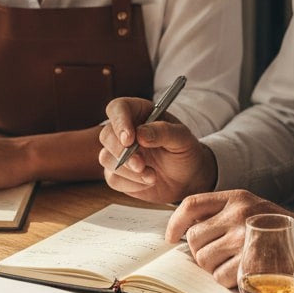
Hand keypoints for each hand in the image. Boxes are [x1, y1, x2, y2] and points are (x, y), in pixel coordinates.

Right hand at [98, 97, 216, 203]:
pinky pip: (113, 179)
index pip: (118, 108)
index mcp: (138, 113)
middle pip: (106, 135)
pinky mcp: (117, 174)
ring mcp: (118, 153)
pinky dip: (131, 184)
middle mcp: (124, 131)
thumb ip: (164, 132)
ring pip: (106, 158)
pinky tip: (148, 182)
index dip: (119, 122)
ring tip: (153, 176)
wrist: (188, 178)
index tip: (130, 139)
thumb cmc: (185, 151)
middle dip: (121, 152)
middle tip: (141, 165)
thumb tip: (140, 134)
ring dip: (128, 171)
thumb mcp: (182, 138)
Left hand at [165, 190, 293, 287]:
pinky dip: (229, 282)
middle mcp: (238, 213)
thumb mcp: (254, 208)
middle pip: (194, 238)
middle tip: (217, 258)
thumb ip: (225, 213)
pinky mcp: (251, 262)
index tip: (170, 237)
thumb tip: (189, 232)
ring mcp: (244, 237)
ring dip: (214, 270)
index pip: (191, 204)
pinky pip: (221, 277)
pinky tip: (244, 276)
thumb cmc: (284, 230)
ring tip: (234, 266)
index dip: (175, 222)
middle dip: (200, 254)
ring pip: (204, 260)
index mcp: (236, 197)